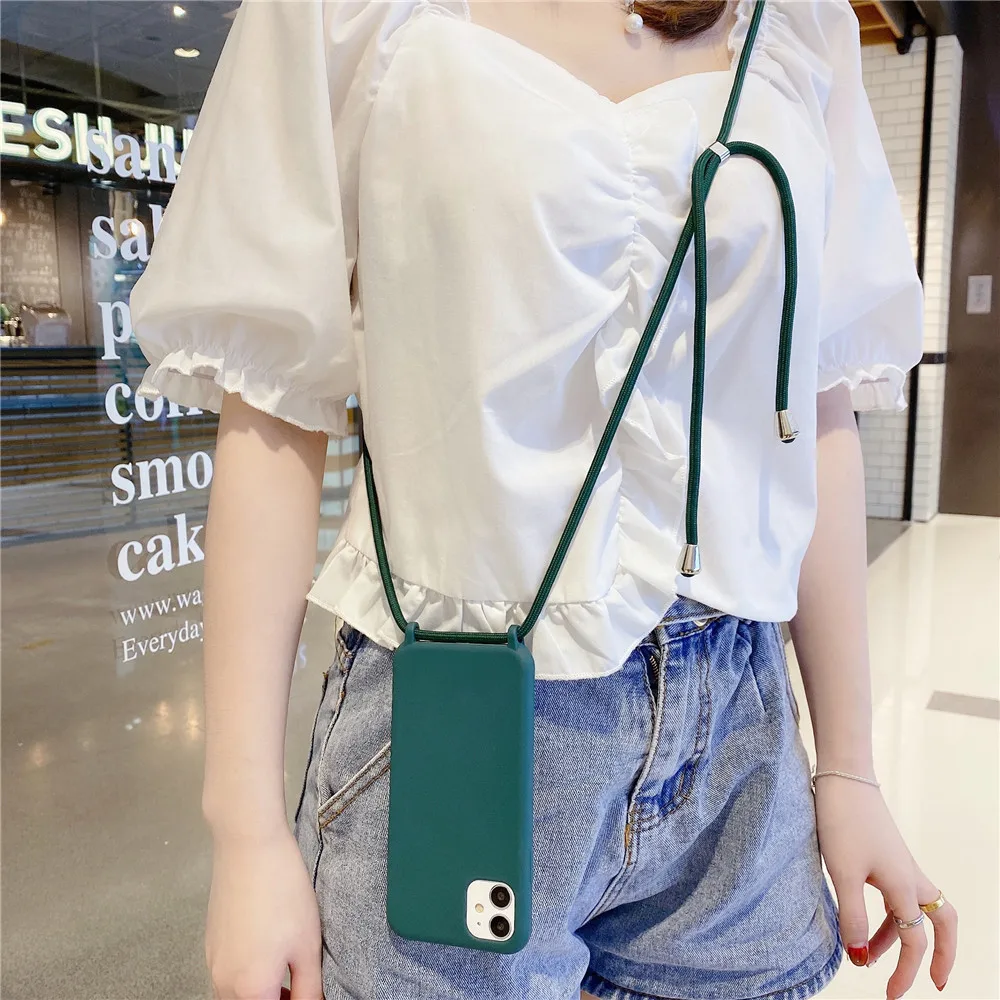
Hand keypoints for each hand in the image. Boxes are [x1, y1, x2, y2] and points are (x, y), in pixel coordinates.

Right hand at [206, 828, 322, 999]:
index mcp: (250, 990)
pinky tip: (269, 949)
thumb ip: (310, 988)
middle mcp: (223, 983)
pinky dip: (247, 975)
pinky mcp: (211, 943)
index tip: (308, 993)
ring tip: (290, 970)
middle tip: (302, 986)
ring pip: (235, 995)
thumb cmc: (282, 891)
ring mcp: (212, 963)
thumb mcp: (307, 945)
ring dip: (261, 992)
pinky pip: (227, 975)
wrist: (249, 847)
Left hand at [814, 774, 957, 998]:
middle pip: (943, 921)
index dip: (906, 972)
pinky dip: (884, 912)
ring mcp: (898, 862)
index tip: (890, 996)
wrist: (842, 777)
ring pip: (913, 907)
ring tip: (868, 957)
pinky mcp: (884, 853)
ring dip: (897, 935)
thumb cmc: (842, 821)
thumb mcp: (842, 872)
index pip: (915, 939)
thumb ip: (852, 916)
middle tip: (935, 982)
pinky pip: (894, 892)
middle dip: (943, 954)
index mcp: (903, 883)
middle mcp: (909, 874)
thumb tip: (858, 957)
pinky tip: (860, 918)